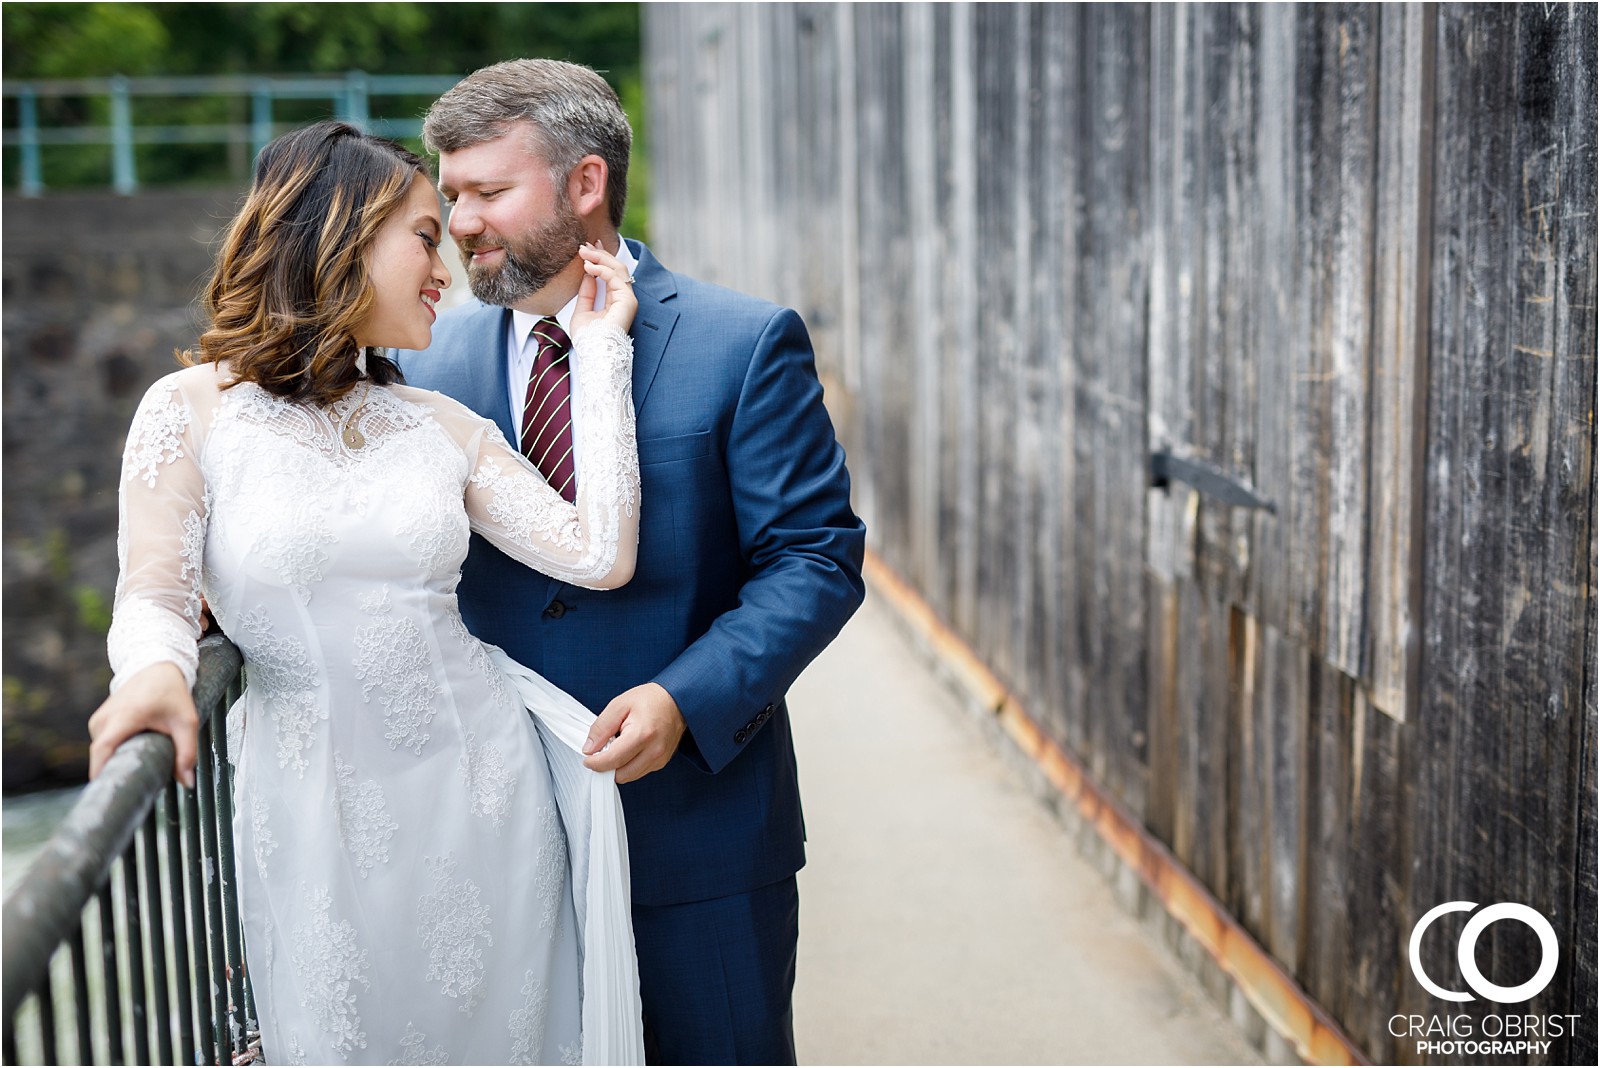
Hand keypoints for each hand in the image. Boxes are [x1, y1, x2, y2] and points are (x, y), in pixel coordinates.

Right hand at [87, 662, 198, 786]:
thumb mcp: (186, 721)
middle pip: (104, 756)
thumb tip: (186, 783)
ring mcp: (98, 720)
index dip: (101, 772)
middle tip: (138, 783)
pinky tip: (134, 751)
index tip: (107, 793)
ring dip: (119, 759)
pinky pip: (104, 744)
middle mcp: (104, 719)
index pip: (102, 750)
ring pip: (104, 751)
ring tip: (141, 761)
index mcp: (124, 717)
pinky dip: (117, 751)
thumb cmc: (171, 692)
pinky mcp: (98, 722)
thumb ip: (187, 752)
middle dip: (118, 771)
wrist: (155, 666)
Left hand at [571, 242, 637, 335]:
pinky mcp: (628, 301)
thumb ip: (586, 293)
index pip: (610, 274)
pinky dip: (602, 269)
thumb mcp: (582, 310)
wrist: (594, 354)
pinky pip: (616, 277)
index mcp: (614, 301)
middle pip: (615, 268)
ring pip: (618, 269)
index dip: (599, 259)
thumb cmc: (588, 339)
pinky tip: (588, 267)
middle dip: (600, 254)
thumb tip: (587, 273)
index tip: (586, 248)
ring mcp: (628, 299)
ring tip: (583, 252)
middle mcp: (623, 298)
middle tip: (584, 245)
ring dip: (600, 258)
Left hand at [582, 682, 685, 784]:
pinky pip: (639, 772)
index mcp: (642, 735)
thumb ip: (601, 727)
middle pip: (621, 774)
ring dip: (618, 767)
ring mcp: (660, 759)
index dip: (595, 762)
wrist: (677, 699)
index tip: (587, 759)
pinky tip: (628, 750)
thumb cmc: (651, 699)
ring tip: (617, 747)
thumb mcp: (619, 705)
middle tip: (601, 751)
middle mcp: (654, 751)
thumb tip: (589, 748)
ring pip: (629, 776)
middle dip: (606, 767)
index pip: (612, 760)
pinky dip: (629, 766)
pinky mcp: (661, 762)